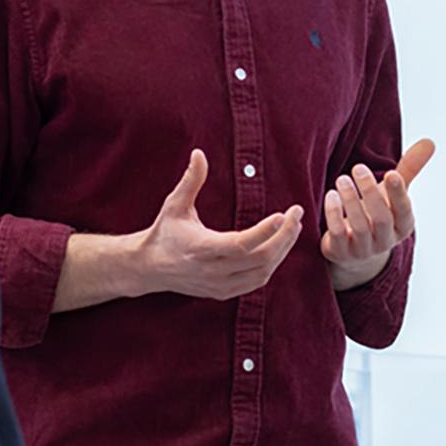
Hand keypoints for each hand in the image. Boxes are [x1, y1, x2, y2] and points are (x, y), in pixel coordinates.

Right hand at [131, 149, 303, 300]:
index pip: (241, 244)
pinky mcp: (223, 292)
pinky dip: (271, 265)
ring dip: (282, 251)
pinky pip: (256, 282)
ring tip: (292, 228)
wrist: (149, 267)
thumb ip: (191, 180)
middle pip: (260, 258)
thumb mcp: (174, 204)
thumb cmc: (164, 232)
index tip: (283, 214)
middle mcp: (213, 270)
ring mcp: (220, 285)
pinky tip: (278, 247)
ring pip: (263, 272)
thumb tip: (199, 153)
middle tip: (297, 215)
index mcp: (201, 248)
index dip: (265, 231)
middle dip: (284, 237)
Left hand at [321, 138, 434, 289]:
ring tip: (342, 179)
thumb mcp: (392, 194)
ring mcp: (364, 249)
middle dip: (370, 192)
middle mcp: (386, 240)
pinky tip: (330, 195)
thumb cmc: (375, 214)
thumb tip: (429, 142)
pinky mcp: (342, 252)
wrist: (354, 250)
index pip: (404, 211)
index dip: (398, 194)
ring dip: (350, 201)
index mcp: (402, 225)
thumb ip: (409, 170)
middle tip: (357, 167)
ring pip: (359, 227)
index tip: (391, 173)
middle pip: (381, 218)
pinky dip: (334, 215)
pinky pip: (338, 235)